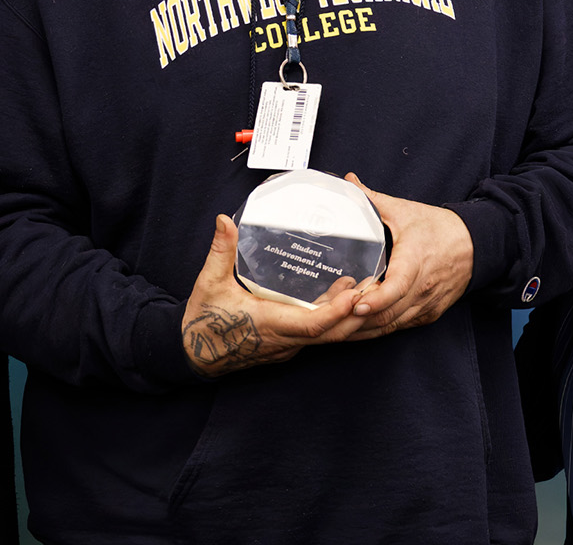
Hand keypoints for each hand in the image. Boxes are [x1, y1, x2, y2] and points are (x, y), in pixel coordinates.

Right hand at [181, 215, 367, 377]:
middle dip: (356, 311)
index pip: (311, 325)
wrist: (195, 353)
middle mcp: (284, 339)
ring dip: (349, 314)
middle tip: (377, 284)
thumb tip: (224, 220)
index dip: (336, 312)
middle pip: (330, 333)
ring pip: (327, 334)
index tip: (356, 294)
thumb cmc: (202, 320)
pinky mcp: (288, 344)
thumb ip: (220, 251)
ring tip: (368, 285)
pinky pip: (318, 334)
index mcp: (268, 325)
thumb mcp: (208, 282)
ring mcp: (288, 344)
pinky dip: (335, 317)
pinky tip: (345, 296)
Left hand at [346, 174, 474, 338]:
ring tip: (336, 328)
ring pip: (393, 325)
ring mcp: (427, 304)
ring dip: (365, 330)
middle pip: (389, 313)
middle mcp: (423, 287)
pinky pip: (401, 327)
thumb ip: (372, 199)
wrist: (475, 244)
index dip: (376, 299)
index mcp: (416, 259)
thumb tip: (348, 181)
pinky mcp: (429, 314)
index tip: (355, 304)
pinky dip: (379, 329)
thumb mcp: (404, 210)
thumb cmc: (438, 228)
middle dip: (359, 321)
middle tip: (330, 321)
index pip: (397, 286)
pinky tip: (357, 328)